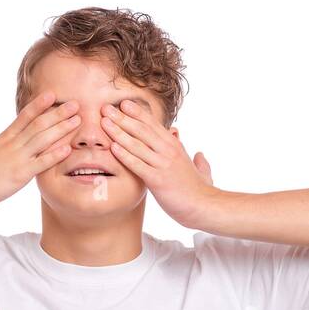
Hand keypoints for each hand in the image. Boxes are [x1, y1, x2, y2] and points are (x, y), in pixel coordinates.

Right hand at [0, 92, 78, 208]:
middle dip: (58, 113)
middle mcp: (13, 144)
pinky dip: (55, 155)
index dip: (39, 104)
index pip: (24, 116)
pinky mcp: (20, 173)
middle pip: (39, 123)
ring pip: (43, 139)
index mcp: (4, 138)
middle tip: (75, 104)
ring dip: (62, 129)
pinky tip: (68, 149)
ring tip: (78, 121)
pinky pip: (41, 162)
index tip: (53, 95)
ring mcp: (17, 158)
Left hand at [101, 99, 215, 225]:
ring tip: (103, 122)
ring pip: (137, 144)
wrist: (204, 206)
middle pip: (142, 129)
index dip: (137, 113)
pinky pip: (137, 165)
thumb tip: (199, 155)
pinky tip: (112, 148)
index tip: (123, 103)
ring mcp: (162, 164)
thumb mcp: (201, 170)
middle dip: (122, 117)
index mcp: (175, 146)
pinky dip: (125, 155)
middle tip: (105, 108)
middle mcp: (168, 151)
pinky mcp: (157, 180)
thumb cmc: (201, 190)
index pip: (153, 124)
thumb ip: (200, 161)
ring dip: (118, 132)